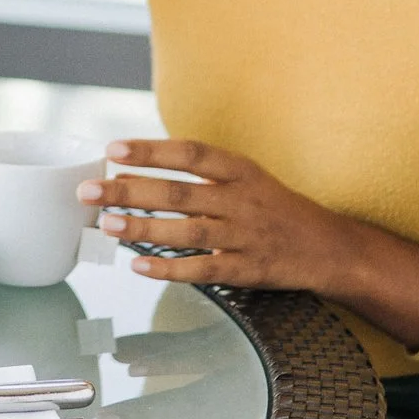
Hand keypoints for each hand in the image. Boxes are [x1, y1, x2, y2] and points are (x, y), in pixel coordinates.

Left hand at [82, 137, 418, 351]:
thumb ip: (199, 175)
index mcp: (240, 170)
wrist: (330, 247)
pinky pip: (203, 269)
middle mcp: (242, 199)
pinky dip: (169, 268)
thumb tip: (135, 170)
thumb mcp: (245, 178)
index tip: (114, 148)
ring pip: (186, 232)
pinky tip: (139, 265)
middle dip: (129, 190)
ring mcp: (245, 236)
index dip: (151, 150)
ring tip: (105, 224)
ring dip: (142, 228)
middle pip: (178, 193)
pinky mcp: (248, 269)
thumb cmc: (274, 208)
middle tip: (89, 190)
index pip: (190, 153)